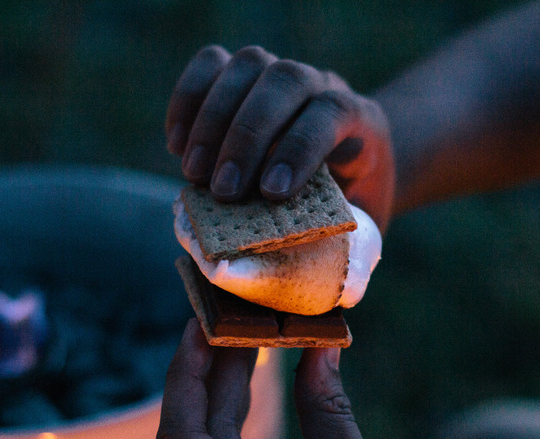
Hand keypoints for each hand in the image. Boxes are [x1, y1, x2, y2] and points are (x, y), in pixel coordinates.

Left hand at [156, 319, 409, 438]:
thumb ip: (331, 420)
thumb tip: (321, 351)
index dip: (185, 376)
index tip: (198, 325)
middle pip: (192, 435)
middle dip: (212, 370)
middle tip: (236, 315)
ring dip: (225, 390)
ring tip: (249, 336)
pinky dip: (236, 420)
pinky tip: (254, 383)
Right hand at [165, 45, 394, 231]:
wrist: (357, 160)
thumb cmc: (354, 203)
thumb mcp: (359, 223)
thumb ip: (332, 237)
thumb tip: (278, 274)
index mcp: (362, 121)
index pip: (333, 111)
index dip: (300, 147)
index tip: (270, 193)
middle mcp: (324, 85)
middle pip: (286, 80)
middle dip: (247, 136)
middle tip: (223, 192)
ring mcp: (284, 73)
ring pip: (249, 64)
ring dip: (213, 118)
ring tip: (194, 174)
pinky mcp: (248, 74)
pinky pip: (212, 63)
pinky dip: (188, 98)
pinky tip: (177, 144)